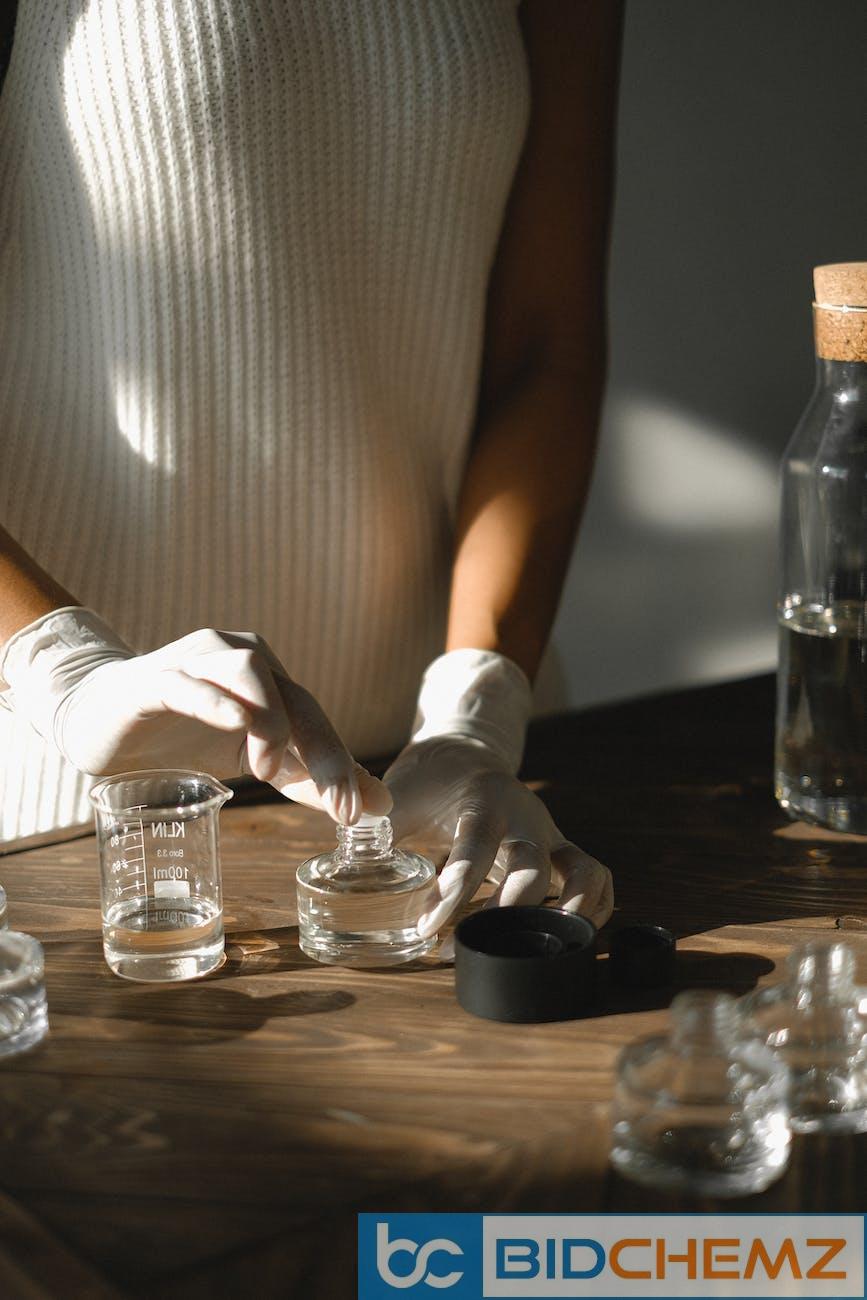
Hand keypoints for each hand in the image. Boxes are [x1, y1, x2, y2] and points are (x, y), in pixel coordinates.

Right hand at [0, 609, 389, 822]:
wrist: (99, 717)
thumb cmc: (182, 736)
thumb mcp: (254, 763)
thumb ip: (310, 781)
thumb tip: (380, 806)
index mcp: (270, 678)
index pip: (315, 717)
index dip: (340, 763)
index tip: (357, 812)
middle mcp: (240, 657)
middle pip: (294, 696)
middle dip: (322, 751)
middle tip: (335, 801)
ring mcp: (195, 663)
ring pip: (249, 673)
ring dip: (270, 721)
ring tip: (269, 769)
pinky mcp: (153, 680)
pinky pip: (188, 683)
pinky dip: (215, 700)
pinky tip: (235, 724)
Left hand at [384, 735, 612, 947]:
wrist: (463, 755)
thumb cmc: (426, 783)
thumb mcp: (398, 798)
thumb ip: (376, 831)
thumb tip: (345, 872)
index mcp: (483, 798)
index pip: (475, 843)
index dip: (455, 888)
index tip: (428, 927)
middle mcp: (524, 815)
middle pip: (532, 864)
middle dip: (506, 912)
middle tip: (467, 948)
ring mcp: (548, 834)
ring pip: (581, 870)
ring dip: (567, 913)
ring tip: (535, 952)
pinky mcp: (559, 852)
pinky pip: (594, 877)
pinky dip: (592, 908)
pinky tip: (562, 938)